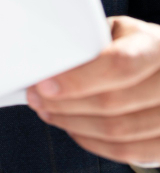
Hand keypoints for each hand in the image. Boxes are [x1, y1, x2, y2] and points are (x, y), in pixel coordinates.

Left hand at [27, 16, 159, 166]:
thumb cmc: (133, 45)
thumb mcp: (116, 32)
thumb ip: (90, 43)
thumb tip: (46, 62)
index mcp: (156, 45)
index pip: (120, 64)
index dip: (79, 79)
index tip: (44, 85)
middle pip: (113, 102)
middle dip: (64, 104)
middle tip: (36, 98)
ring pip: (118, 131)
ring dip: (74, 124)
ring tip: (49, 112)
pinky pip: (129, 151)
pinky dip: (94, 143)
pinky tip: (74, 128)